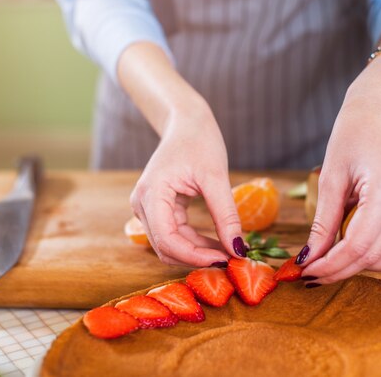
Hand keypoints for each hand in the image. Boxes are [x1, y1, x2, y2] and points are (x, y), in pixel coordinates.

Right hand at [130, 104, 244, 266]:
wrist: (187, 122)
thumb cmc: (199, 140)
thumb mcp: (216, 177)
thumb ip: (226, 215)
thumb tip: (238, 249)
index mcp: (151, 194)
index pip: (168, 239)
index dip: (195, 256)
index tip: (225, 259)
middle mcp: (143, 204)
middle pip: (166, 247)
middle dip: (197, 257)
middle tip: (231, 259)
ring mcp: (149, 208)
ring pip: (170, 245)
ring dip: (198, 253)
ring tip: (228, 252)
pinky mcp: (159, 209)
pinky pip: (175, 235)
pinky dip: (196, 243)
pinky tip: (219, 243)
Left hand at [297, 54, 380, 283]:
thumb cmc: (352, 135)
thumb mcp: (330, 177)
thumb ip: (322, 223)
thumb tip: (308, 259)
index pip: (358, 246)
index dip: (330, 265)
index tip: (307, 273)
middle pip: (379, 257)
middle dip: (344, 269)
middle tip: (317, 270)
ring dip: (371, 263)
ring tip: (342, 251)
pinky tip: (365, 240)